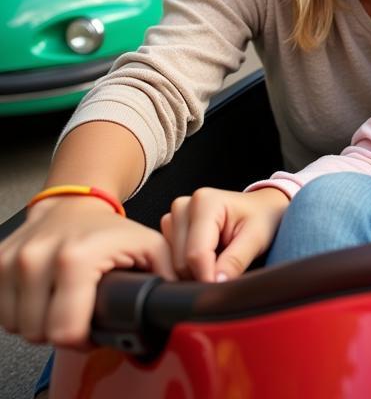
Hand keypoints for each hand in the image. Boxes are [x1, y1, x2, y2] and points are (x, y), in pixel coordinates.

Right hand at [0, 197, 174, 346]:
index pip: (66, 332)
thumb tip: (180, 298)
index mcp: (75, 258)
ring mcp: (12, 261)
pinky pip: (2, 313)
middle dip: (62, 331)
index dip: (83, 339)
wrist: (73, 203)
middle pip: (39, 333)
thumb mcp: (149, 245)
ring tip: (63, 304)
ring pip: (17, 327)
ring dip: (39, 323)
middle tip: (80, 314)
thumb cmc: (109, 229)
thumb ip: (168, 273)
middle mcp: (38, 259)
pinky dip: (22, 312)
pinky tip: (44, 298)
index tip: (93, 329)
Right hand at [161, 186, 289, 282]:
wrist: (261, 207)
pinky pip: (168, 261)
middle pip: (181, 262)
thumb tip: (216, 284)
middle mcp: (183, 206)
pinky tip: (207, 260)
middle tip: (226, 272)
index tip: (223, 289)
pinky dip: (186, 268)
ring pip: (172, 264)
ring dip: (193, 273)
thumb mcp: (256, 238)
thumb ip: (235, 260)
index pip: (195, 254)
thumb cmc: (261, 218)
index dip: (208, 278)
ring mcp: (173, 217)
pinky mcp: (169, 229)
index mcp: (204, 202)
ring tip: (219, 261)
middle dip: (201, 276)